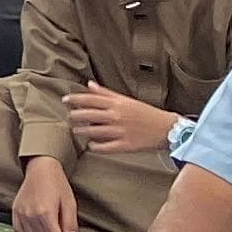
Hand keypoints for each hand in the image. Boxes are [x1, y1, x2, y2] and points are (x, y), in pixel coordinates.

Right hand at [12, 157, 81, 231]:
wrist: (40, 169)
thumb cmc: (57, 184)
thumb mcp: (69, 203)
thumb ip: (70, 223)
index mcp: (46, 213)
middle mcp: (31, 215)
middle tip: (58, 224)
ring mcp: (21, 214)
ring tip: (47, 221)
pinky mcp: (14, 212)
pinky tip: (35, 223)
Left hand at [63, 88, 180, 153]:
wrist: (167, 129)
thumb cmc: (145, 113)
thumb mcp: (126, 100)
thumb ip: (106, 93)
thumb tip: (89, 84)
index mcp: (117, 104)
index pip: (90, 99)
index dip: (75, 99)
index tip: (64, 100)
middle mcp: (117, 116)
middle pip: (88, 115)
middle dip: (75, 116)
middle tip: (68, 117)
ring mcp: (121, 131)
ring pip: (94, 131)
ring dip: (82, 131)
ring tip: (76, 130)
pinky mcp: (126, 145)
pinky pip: (106, 147)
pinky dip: (95, 146)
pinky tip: (91, 145)